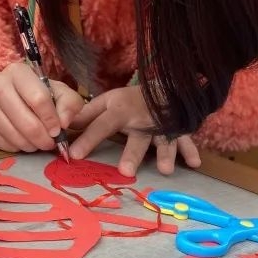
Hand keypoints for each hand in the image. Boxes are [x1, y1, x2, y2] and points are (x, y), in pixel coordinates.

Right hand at [0, 62, 84, 152]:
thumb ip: (69, 104)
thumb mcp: (59, 92)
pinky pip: (2, 144)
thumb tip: (63, 123)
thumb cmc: (37, 92)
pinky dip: (17, 148)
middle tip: (50, 143)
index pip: (38, 99)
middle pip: (25, 121)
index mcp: (18, 72)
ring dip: (31, 145)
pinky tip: (24, 142)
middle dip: (43, 138)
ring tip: (39, 143)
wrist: (6, 93)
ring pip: (13, 135)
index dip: (51, 119)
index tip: (58, 130)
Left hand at [67, 86, 200, 176]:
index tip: (73, 154)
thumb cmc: (130, 100)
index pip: (100, 126)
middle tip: (125, 171)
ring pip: (164, 140)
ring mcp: (162, 125)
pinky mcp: (178, 130)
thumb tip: (63, 126)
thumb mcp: (106, 102)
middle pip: (136, 138)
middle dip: (131, 154)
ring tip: (165, 170)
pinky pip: (186, 140)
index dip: (87, 140)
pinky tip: (194, 163)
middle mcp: (141, 119)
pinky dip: (191, 150)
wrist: (162, 87)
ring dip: (166, 154)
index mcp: (120, 111)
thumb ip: (86, 115)